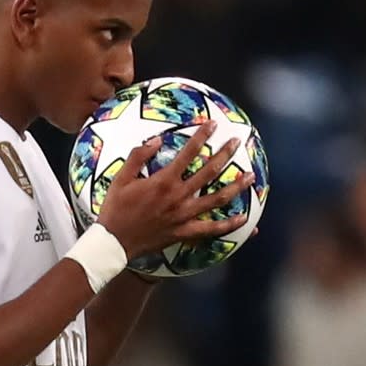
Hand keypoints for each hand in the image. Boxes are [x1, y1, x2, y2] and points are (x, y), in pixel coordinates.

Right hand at [97, 120, 254, 259]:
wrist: (114, 241)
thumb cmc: (116, 208)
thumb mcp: (121, 177)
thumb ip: (139, 156)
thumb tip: (157, 140)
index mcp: (164, 181)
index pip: (188, 153)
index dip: (201, 136)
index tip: (212, 124)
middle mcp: (178, 197)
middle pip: (209, 172)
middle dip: (225, 154)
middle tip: (237, 142)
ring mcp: (184, 216)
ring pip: (217, 199)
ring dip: (236, 187)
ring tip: (250, 176)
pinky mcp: (184, 232)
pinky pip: (211, 230)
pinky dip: (228, 225)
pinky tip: (243, 219)